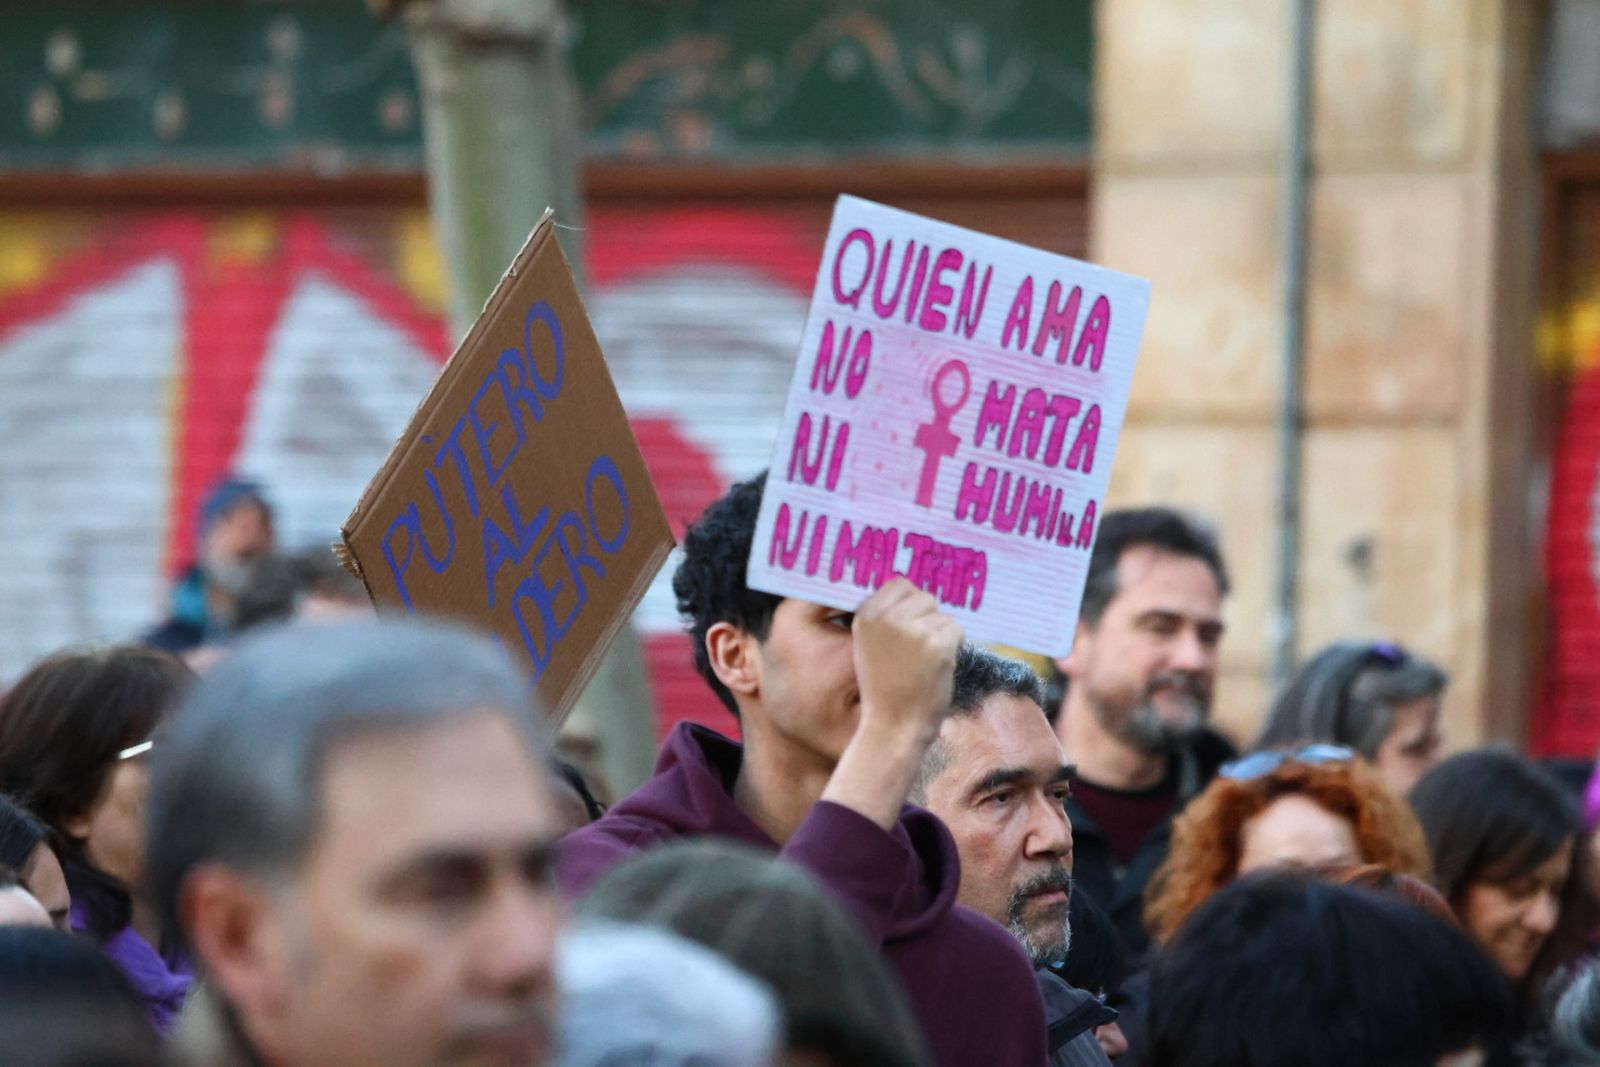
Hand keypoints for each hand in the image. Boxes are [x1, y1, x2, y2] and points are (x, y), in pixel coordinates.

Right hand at [852, 579, 963, 747]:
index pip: (899, 584)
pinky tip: (937, 668)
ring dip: (941, 636)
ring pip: (942, 615)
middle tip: (916, 652)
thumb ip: (885, 618)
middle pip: (924, 596)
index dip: (910, 604)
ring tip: (923, 663)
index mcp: (865, 615)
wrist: (894, 727)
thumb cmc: (885, 689)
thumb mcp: (869, 646)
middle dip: (927, 620)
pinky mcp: (937, 644)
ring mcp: (912, 630)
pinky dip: (953, 648)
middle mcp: (886, 618)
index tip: (907, 628)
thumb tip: (913, 590)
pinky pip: (956, 630)